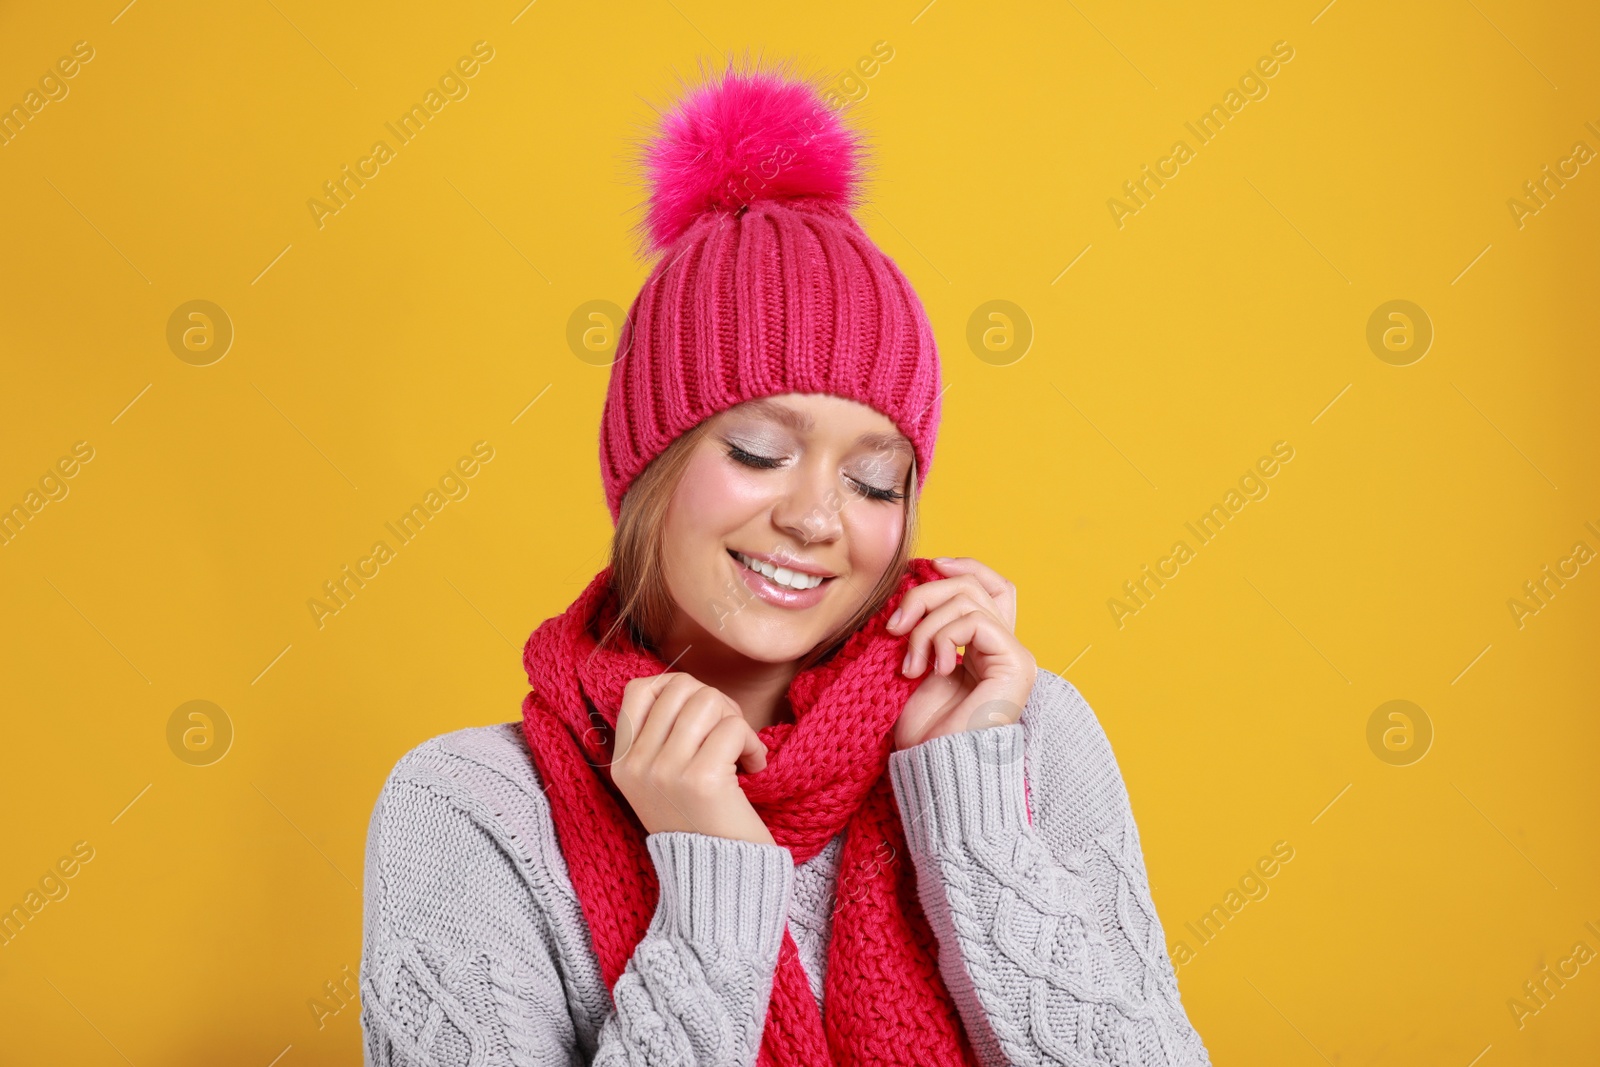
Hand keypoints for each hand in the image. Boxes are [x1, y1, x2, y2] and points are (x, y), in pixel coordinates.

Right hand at [611, 672, 775, 845]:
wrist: (718, 883)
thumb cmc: (701, 825)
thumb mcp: (660, 782)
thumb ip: (661, 737)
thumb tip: (687, 686)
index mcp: (623, 763)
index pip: (639, 689)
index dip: (679, 690)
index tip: (702, 720)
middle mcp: (637, 765)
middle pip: (681, 687)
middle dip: (716, 703)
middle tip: (730, 736)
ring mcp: (665, 771)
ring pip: (708, 700)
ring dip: (736, 721)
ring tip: (742, 753)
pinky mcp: (701, 780)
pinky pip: (733, 728)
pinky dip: (753, 745)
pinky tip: (755, 769)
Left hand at [887, 557, 1037, 752]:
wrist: (931, 768)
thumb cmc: (921, 729)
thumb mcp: (915, 663)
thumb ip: (924, 625)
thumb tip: (912, 583)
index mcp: (984, 647)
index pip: (992, 585)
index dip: (964, 565)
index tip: (928, 564)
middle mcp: (1006, 648)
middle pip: (974, 585)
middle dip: (925, 595)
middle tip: (895, 628)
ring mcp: (1014, 656)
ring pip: (969, 598)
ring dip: (926, 626)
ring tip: (911, 664)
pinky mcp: (1016, 664)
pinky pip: (976, 621)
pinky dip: (943, 637)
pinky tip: (932, 669)